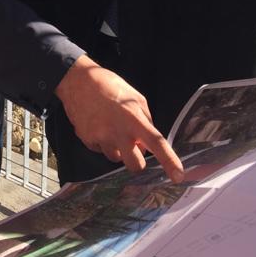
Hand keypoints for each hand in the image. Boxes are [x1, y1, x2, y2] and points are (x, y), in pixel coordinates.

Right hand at [55, 55, 183, 181]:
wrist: (77, 81)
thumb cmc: (109, 85)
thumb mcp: (135, 97)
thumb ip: (145, 120)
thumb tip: (147, 142)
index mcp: (134, 119)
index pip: (156, 143)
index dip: (169, 161)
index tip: (178, 176)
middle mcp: (117, 132)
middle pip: (135, 165)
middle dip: (137, 160)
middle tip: (133, 146)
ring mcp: (100, 137)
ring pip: (116, 158)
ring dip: (118, 149)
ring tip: (111, 129)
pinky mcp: (86, 140)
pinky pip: (100, 150)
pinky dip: (102, 143)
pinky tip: (98, 125)